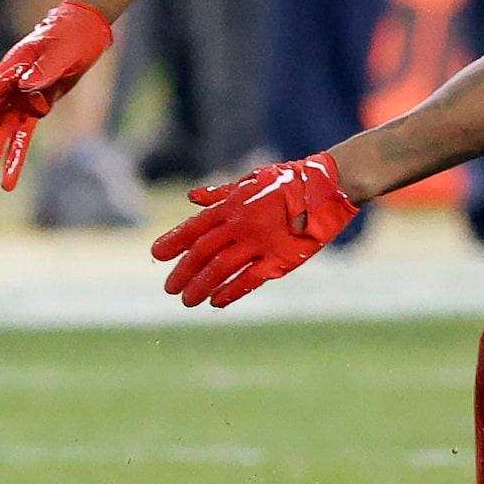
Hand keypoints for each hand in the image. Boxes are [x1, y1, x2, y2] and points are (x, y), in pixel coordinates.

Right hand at [0, 0, 114, 190]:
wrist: (84, 30)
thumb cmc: (70, 34)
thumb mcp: (60, 50)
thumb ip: (44, 69)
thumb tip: (25, 88)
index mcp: (11, 70)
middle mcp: (9, 87)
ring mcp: (20, 99)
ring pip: (0, 133)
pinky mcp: (35, 108)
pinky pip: (22, 136)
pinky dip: (15, 156)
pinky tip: (9, 179)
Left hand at [151, 152, 357, 307]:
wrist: (326, 189)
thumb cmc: (287, 182)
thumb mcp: (249, 180)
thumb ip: (219, 193)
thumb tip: (192, 197)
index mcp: (231, 205)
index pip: (194, 227)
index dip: (174, 242)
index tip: (156, 254)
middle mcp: (241, 225)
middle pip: (203, 252)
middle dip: (183, 271)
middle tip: (169, 288)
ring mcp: (260, 244)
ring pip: (222, 269)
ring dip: (201, 286)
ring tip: (187, 301)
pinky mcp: (281, 260)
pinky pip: (250, 280)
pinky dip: (231, 292)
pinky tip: (216, 302)